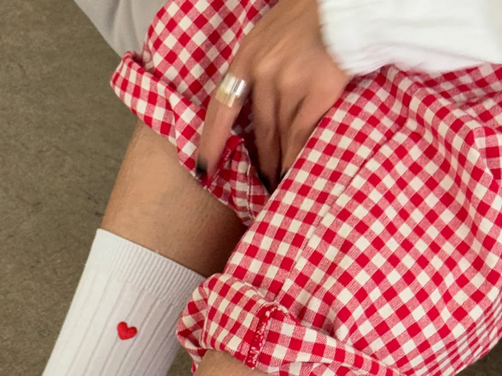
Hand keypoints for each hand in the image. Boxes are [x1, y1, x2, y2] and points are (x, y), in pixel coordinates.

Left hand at [196, 0, 350, 191]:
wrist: (347, 6)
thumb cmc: (313, 13)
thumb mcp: (272, 32)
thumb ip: (260, 61)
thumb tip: (256, 95)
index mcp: (248, 56)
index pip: (222, 108)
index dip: (212, 141)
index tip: (203, 168)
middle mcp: (263, 73)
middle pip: (259, 130)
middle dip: (260, 160)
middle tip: (260, 183)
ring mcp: (288, 85)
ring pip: (279, 137)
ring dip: (278, 163)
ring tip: (279, 182)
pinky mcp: (316, 95)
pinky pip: (301, 136)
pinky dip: (296, 157)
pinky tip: (294, 171)